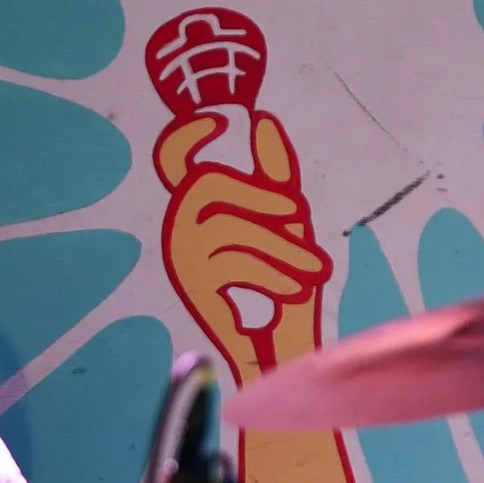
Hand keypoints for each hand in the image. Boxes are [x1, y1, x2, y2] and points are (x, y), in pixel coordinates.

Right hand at [153, 112, 329, 382]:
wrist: (284, 360)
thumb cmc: (283, 288)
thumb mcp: (286, 225)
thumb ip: (274, 177)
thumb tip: (262, 123)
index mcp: (199, 208)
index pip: (172, 158)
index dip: (186, 135)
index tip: (221, 121)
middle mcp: (180, 231)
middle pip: (207, 184)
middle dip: (259, 196)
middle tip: (297, 215)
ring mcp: (184, 262)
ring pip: (228, 228)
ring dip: (279, 247)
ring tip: (311, 270)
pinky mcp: (194, 294)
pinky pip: (232, 265)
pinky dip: (270, 274)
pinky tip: (293, 289)